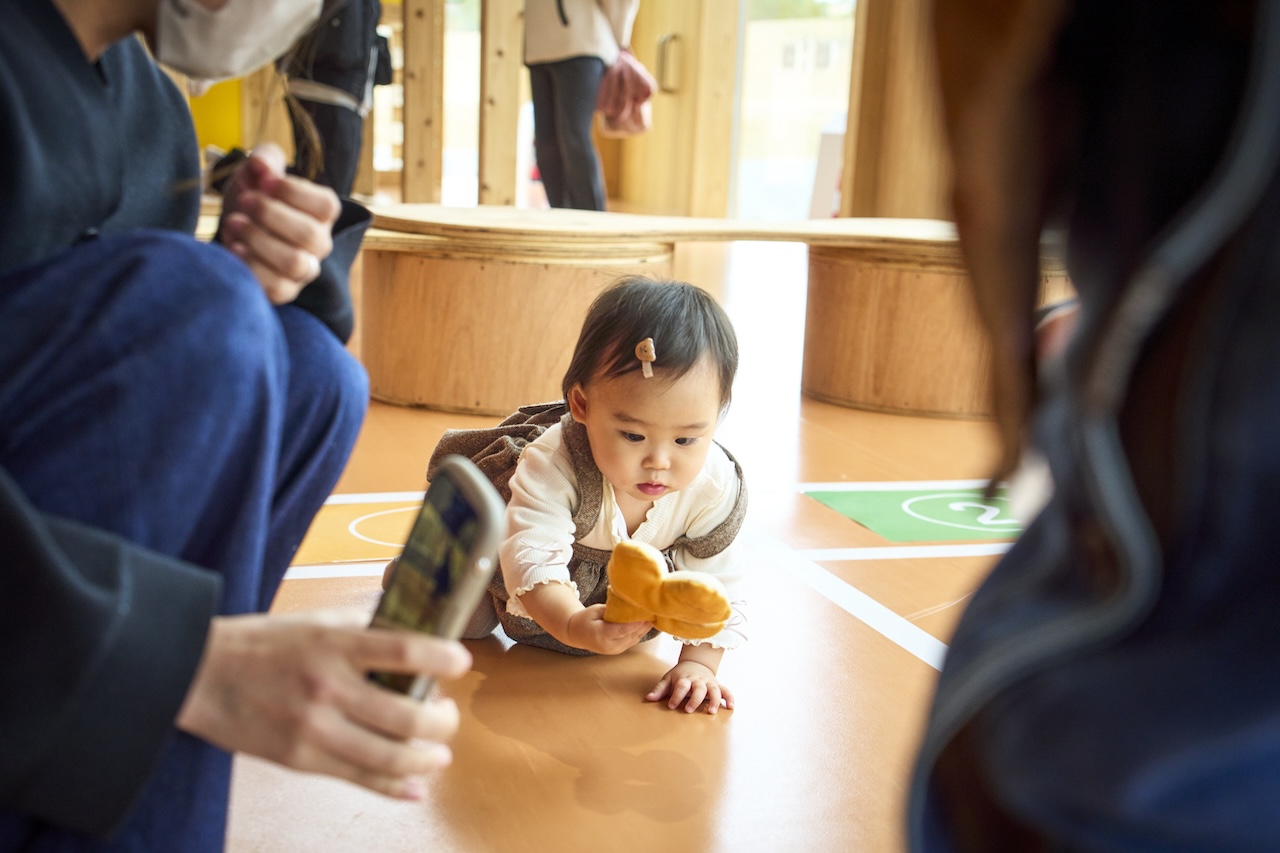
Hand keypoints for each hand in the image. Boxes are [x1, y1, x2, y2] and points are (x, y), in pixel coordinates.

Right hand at [175, 609, 471, 799]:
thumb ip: (361, 629)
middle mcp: (327, 687)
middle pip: (406, 715)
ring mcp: (314, 728)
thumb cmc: (259, 644)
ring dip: (426, 759)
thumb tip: (411, 629)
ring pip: (389, 756)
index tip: (462, 662)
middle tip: (448, 716)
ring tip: (439, 754)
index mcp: (334, 645)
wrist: (197, 675)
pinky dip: (394, 787)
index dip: (441, 659)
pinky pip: (359, 779)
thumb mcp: (313, 622)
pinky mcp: (301, 759)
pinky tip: (415, 787)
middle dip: (442, 722)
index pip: (403, 649)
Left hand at [217, 142, 340, 304]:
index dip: (294, 192)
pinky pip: (277, 288)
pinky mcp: (284, 290)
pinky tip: (234, 248)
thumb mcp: (255, 172)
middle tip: (244, 201)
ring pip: (295, 263)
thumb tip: (261, 165)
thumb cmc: (251, 197)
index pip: (325, 206)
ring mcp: (304, 270)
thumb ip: (264, 160)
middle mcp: (319, 243)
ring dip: (259, 240)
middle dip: (271, 215)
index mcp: (321, 213)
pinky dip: (252, 267)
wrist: (232, 227)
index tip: (264, 181)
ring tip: (233, 223)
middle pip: (310, 235)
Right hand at [565, 603, 651, 654]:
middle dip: (644, 624)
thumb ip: (612, 610)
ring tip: (653, 616)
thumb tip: (629, 605)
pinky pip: (632, 641)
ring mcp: (614, 650)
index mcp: (601, 635)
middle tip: (654, 612)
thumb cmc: (584, 619)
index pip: (623, 630)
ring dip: (644, 629)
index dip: (636, 623)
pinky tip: (647, 623)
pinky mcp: (617, 651)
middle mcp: (609, 646)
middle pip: (631, 635)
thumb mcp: (596, 610)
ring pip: (634, 639)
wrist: (575, 634)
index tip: (646, 614)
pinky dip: (640, 632)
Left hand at [646, 651, 733, 714]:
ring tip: (711, 711)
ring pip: (714, 689)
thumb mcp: (668, 679)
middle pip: (698, 688)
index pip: (681, 686)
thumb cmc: (680, 675)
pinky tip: (730, 706)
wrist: (696, 663)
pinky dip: (729, 697)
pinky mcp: (717, 685)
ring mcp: (709, 682)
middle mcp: (698, 680)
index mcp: (685, 679)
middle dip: (694, 699)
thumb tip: (648, 698)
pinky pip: (726, 690)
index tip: (671, 705)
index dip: (676, 695)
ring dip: (714, 700)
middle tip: (688, 710)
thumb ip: (659, 689)